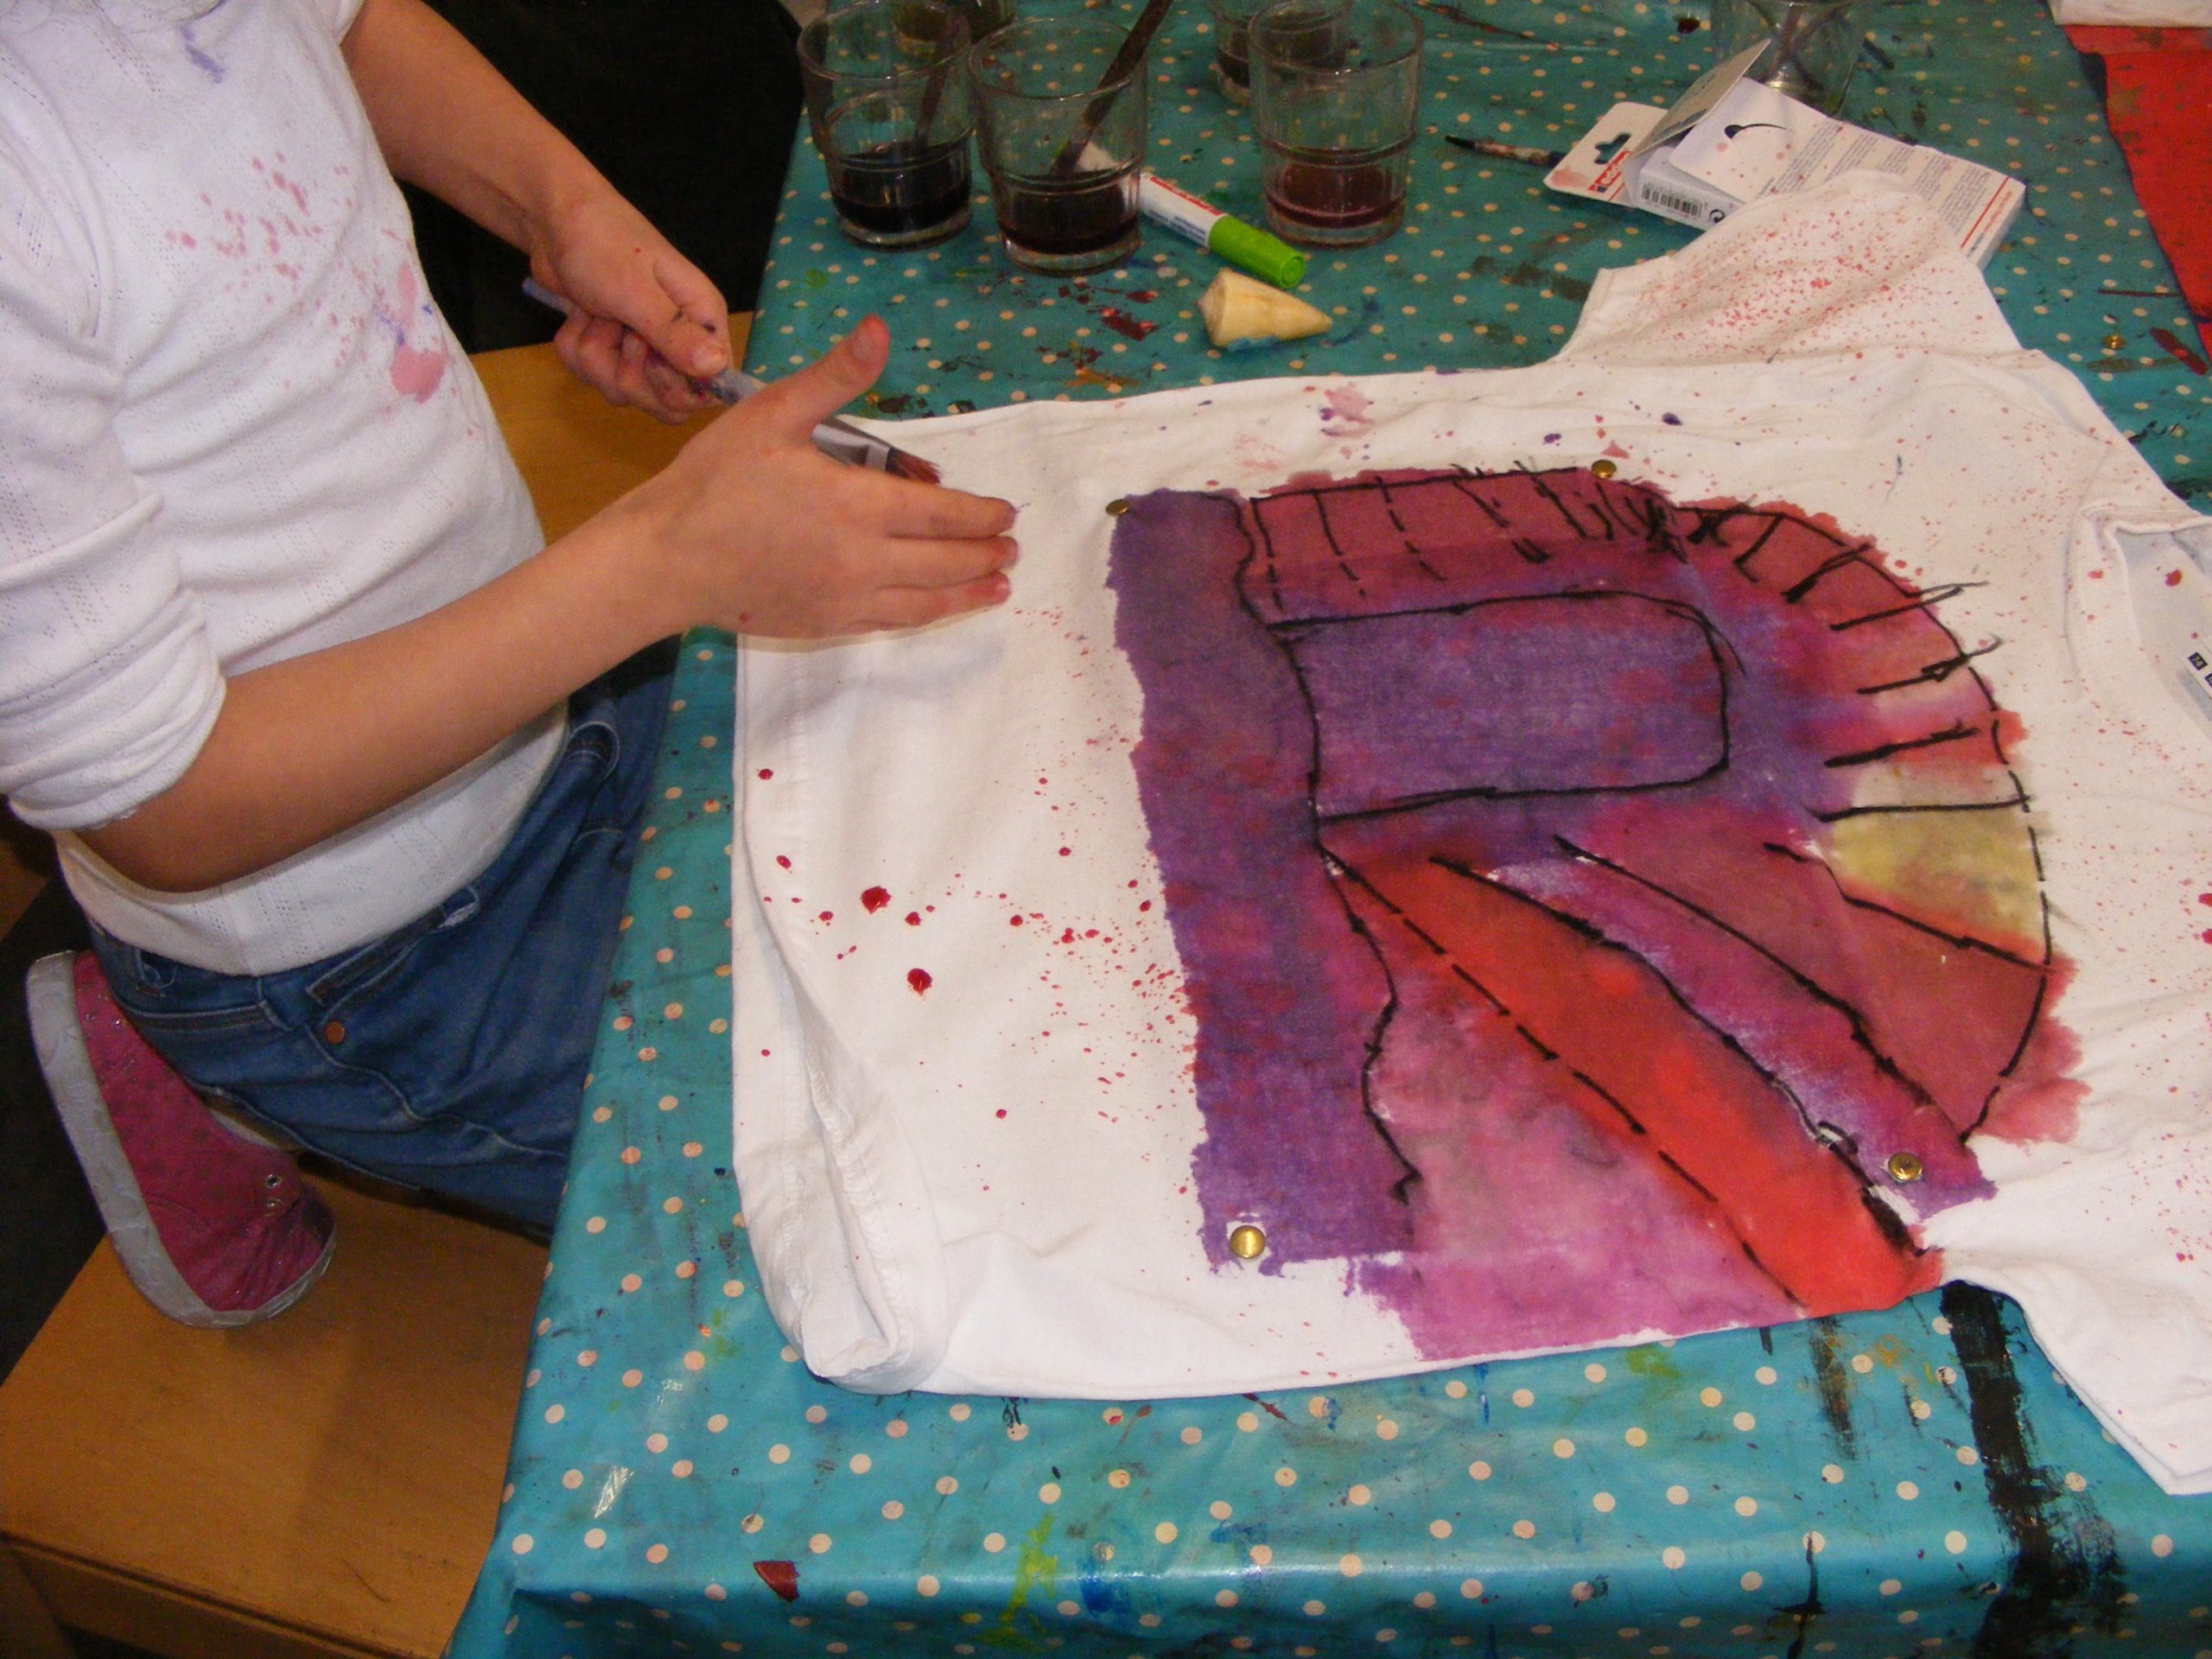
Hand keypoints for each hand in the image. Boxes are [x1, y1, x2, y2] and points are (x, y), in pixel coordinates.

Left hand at [530, 188, 731, 422]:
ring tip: (594, 314)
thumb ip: (675, 333)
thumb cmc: (602, 243)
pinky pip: (596, 377)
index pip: (709, 388)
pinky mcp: (613, 348)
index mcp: (702, 321)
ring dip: (596, 355)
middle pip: (666, 402)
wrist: (552, 219)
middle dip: (627, 375)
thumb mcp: (636, 290)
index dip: (675, 387)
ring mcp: (645, 347)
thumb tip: (717, 369)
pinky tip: (579, 318)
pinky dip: (578, 350)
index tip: (646, 356)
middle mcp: (680, 339)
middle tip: (615, 329)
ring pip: (625, 391)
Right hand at [613, 317, 1018, 635]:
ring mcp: (847, 599)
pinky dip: (926, 616)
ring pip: (927, 601)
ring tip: (997, 588)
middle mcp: (863, 559)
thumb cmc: (715, 481)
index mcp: (858, 504)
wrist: (667, 559)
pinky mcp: (827, 624)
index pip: (943, 513)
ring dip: (968, 593)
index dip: (982, 514)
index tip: (1005, 512)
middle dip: (985, 553)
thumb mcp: (773, 414)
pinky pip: (892, 622)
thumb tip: (879, 331)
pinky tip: (935, 609)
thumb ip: (835, 377)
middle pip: (945, 560)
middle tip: (1010, 548)